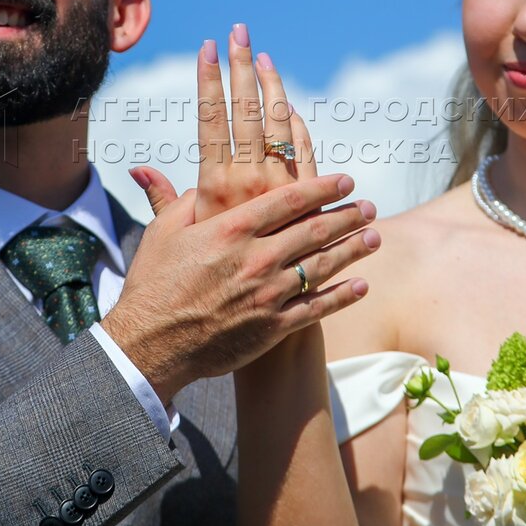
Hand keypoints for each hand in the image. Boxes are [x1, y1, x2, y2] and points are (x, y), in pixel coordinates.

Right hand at [105, 25, 377, 402]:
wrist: (150, 345)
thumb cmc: (153, 285)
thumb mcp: (162, 233)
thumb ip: (181, 200)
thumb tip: (196, 182)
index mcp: (232, 228)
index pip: (290, 199)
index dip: (323, 187)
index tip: (346, 180)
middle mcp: (257, 257)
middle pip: (315, 229)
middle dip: (347, 215)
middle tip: (369, 206)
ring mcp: (268, 293)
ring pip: (323, 266)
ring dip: (353, 249)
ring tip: (375, 237)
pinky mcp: (272, 326)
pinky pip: (317, 308)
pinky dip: (342, 296)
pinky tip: (361, 285)